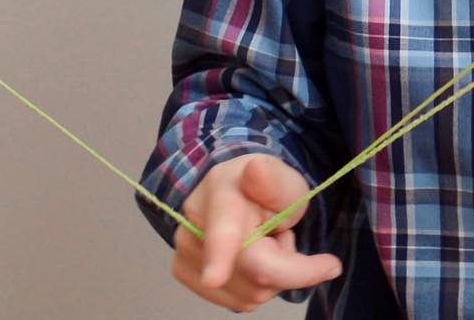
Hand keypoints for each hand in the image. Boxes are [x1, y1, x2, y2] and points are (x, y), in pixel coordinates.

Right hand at [172, 154, 341, 311]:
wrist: (240, 193)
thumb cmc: (266, 188)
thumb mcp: (284, 180)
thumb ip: (275, 182)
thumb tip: (256, 170)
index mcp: (220, 192)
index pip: (223, 232)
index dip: (219, 256)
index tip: (213, 279)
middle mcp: (193, 223)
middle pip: (254, 273)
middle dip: (290, 264)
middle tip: (284, 234)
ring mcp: (184, 252)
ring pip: (249, 294)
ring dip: (272, 276)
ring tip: (265, 243)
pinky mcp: (184, 274)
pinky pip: (238, 302)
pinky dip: (256, 287)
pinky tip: (251, 259)